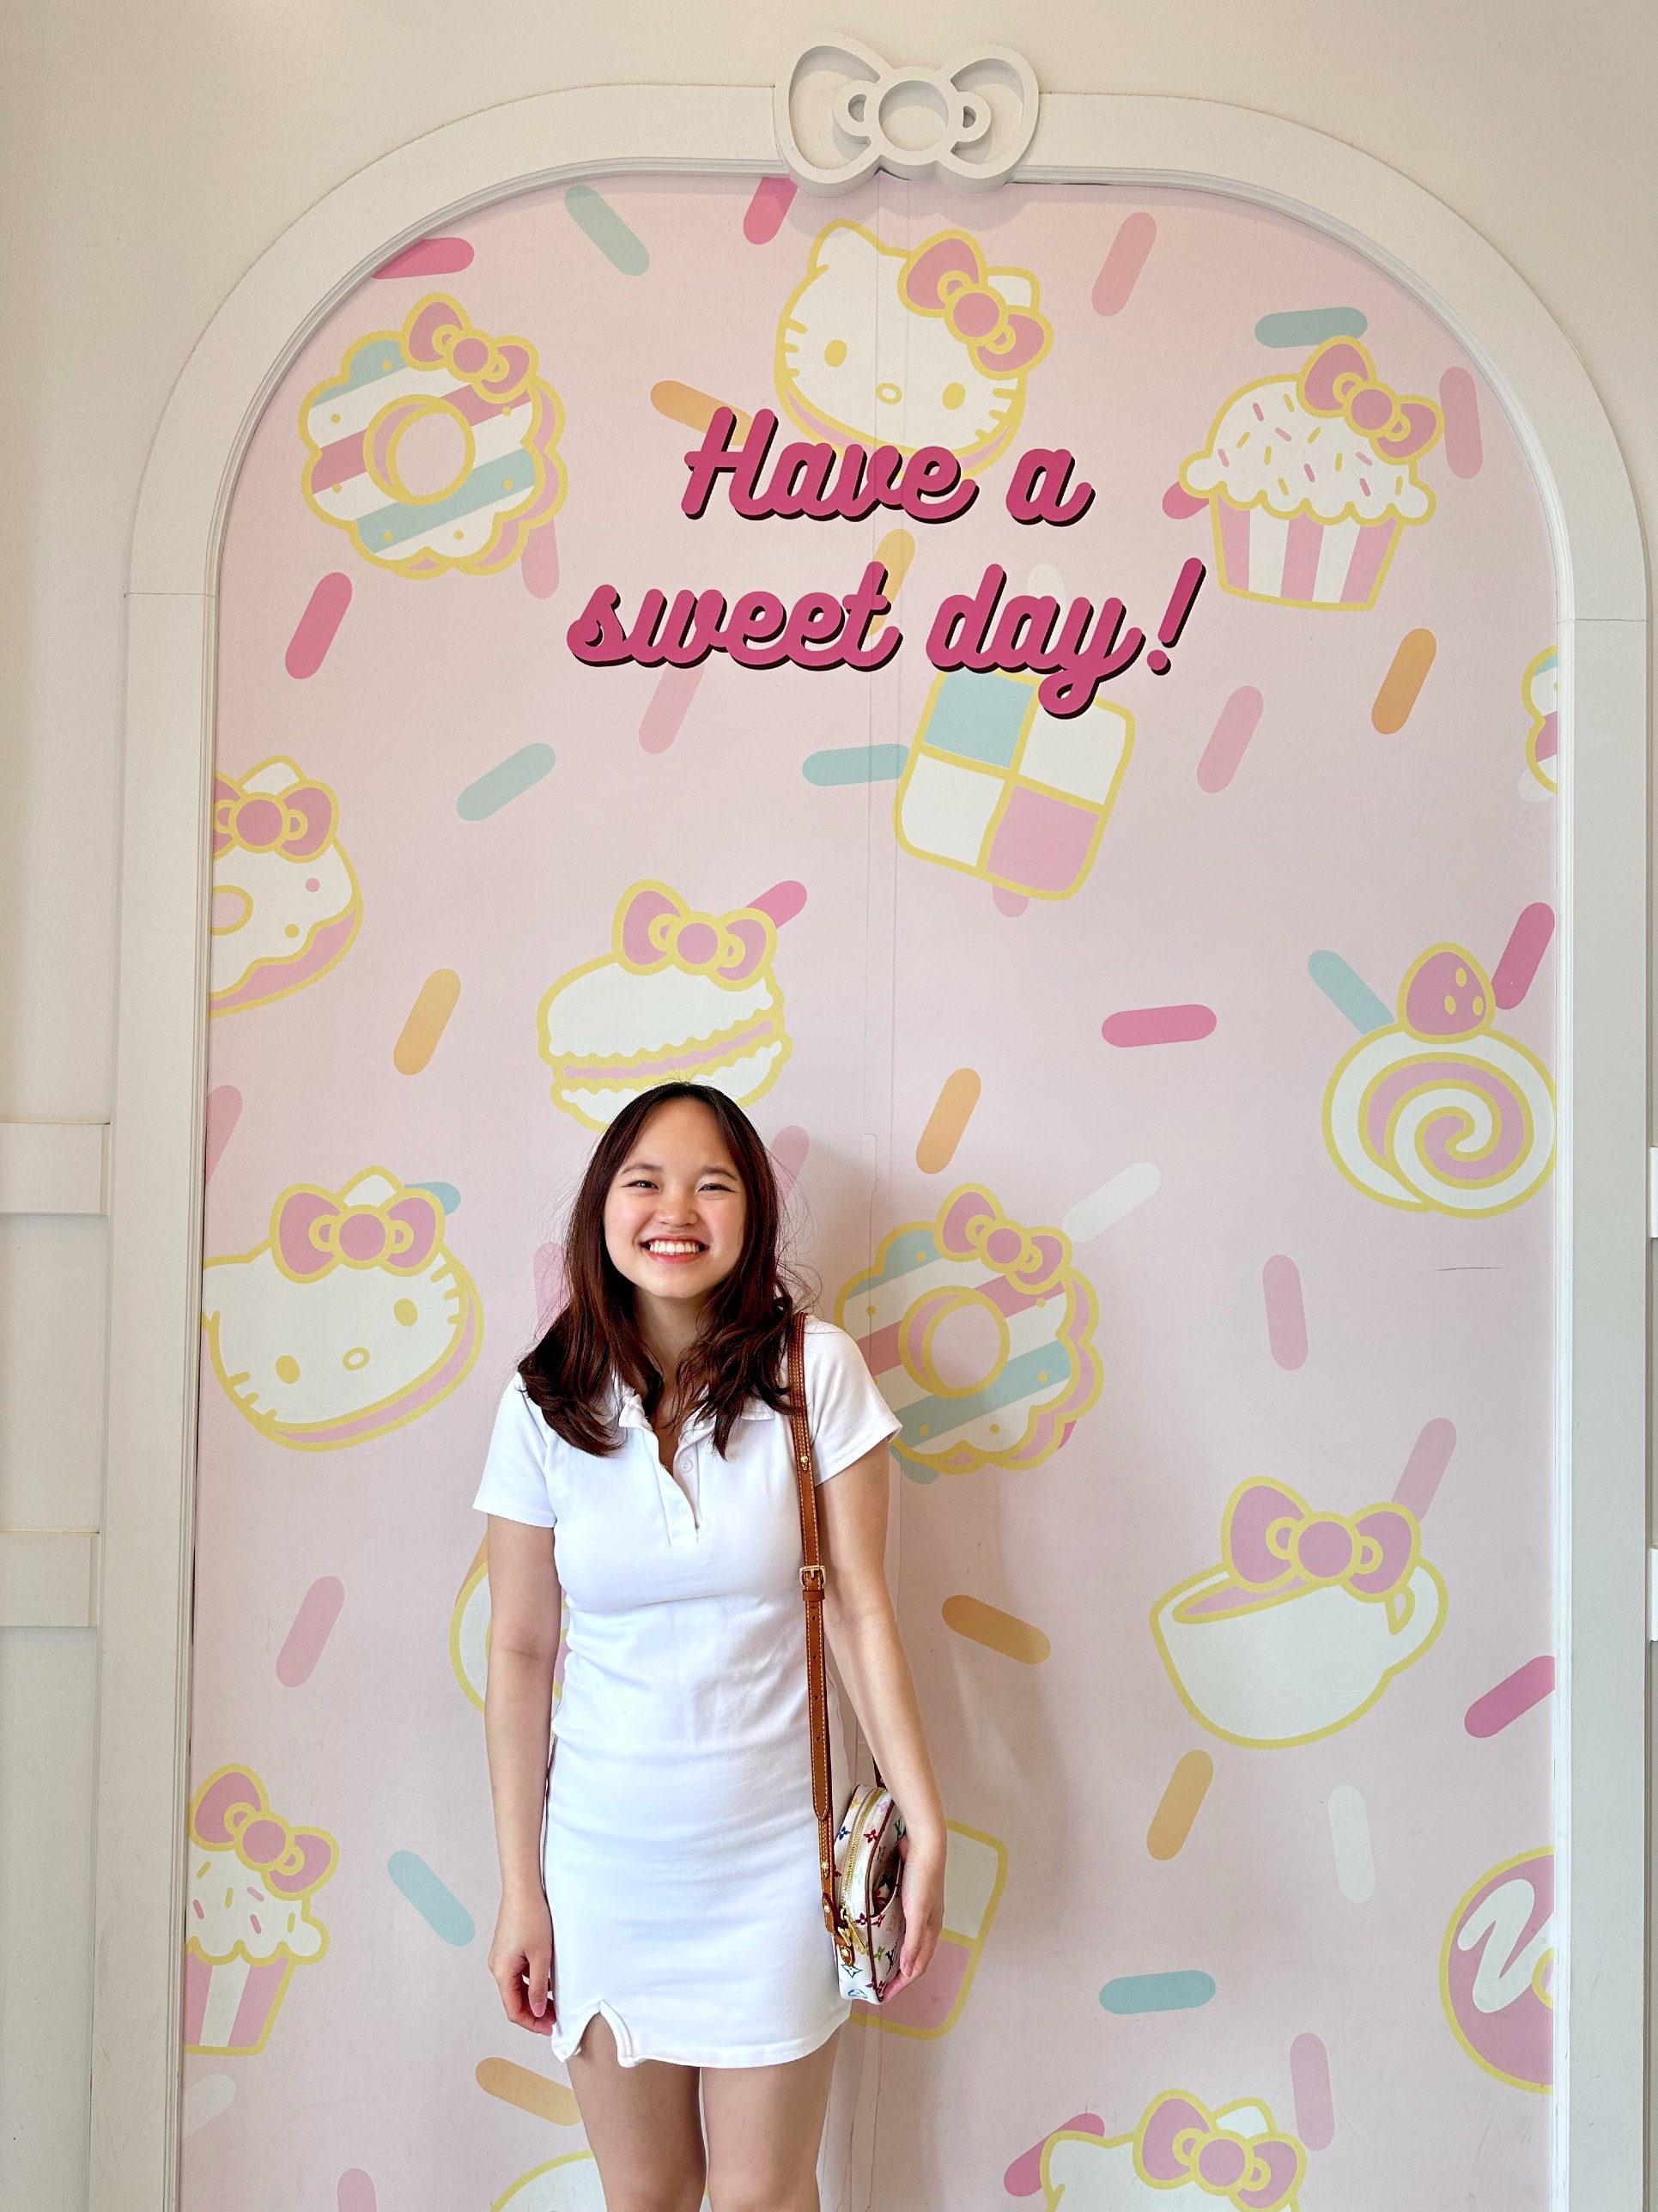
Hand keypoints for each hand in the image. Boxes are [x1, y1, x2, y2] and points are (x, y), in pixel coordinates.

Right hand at [489, 1892, 555, 2034]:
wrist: (523, 1887)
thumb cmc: (531, 1917)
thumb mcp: (540, 1956)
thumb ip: (537, 1987)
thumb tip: (536, 2010)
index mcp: (502, 1972)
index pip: (514, 2010)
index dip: (532, 2023)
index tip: (549, 2028)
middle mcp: (497, 1966)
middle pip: (513, 2000)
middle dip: (533, 2012)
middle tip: (554, 2017)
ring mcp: (501, 1956)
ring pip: (515, 1986)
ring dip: (532, 1997)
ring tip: (553, 2001)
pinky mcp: (507, 1947)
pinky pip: (517, 1972)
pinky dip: (530, 1981)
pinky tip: (546, 1980)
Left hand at [886, 1828, 944, 1997]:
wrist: (924, 1844)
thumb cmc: (922, 1879)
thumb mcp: (917, 1913)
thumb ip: (913, 1942)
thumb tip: (907, 1972)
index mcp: (931, 1931)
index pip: (918, 1966)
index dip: (902, 1984)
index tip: (884, 1996)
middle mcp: (926, 1924)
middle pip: (913, 1957)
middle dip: (898, 1974)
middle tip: (879, 1985)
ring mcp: (917, 1911)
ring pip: (905, 1942)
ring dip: (893, 1956)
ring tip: (877, 1965)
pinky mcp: (908, 1899)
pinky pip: (899, 1925)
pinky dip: (890, 1936)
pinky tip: (878, 1935)